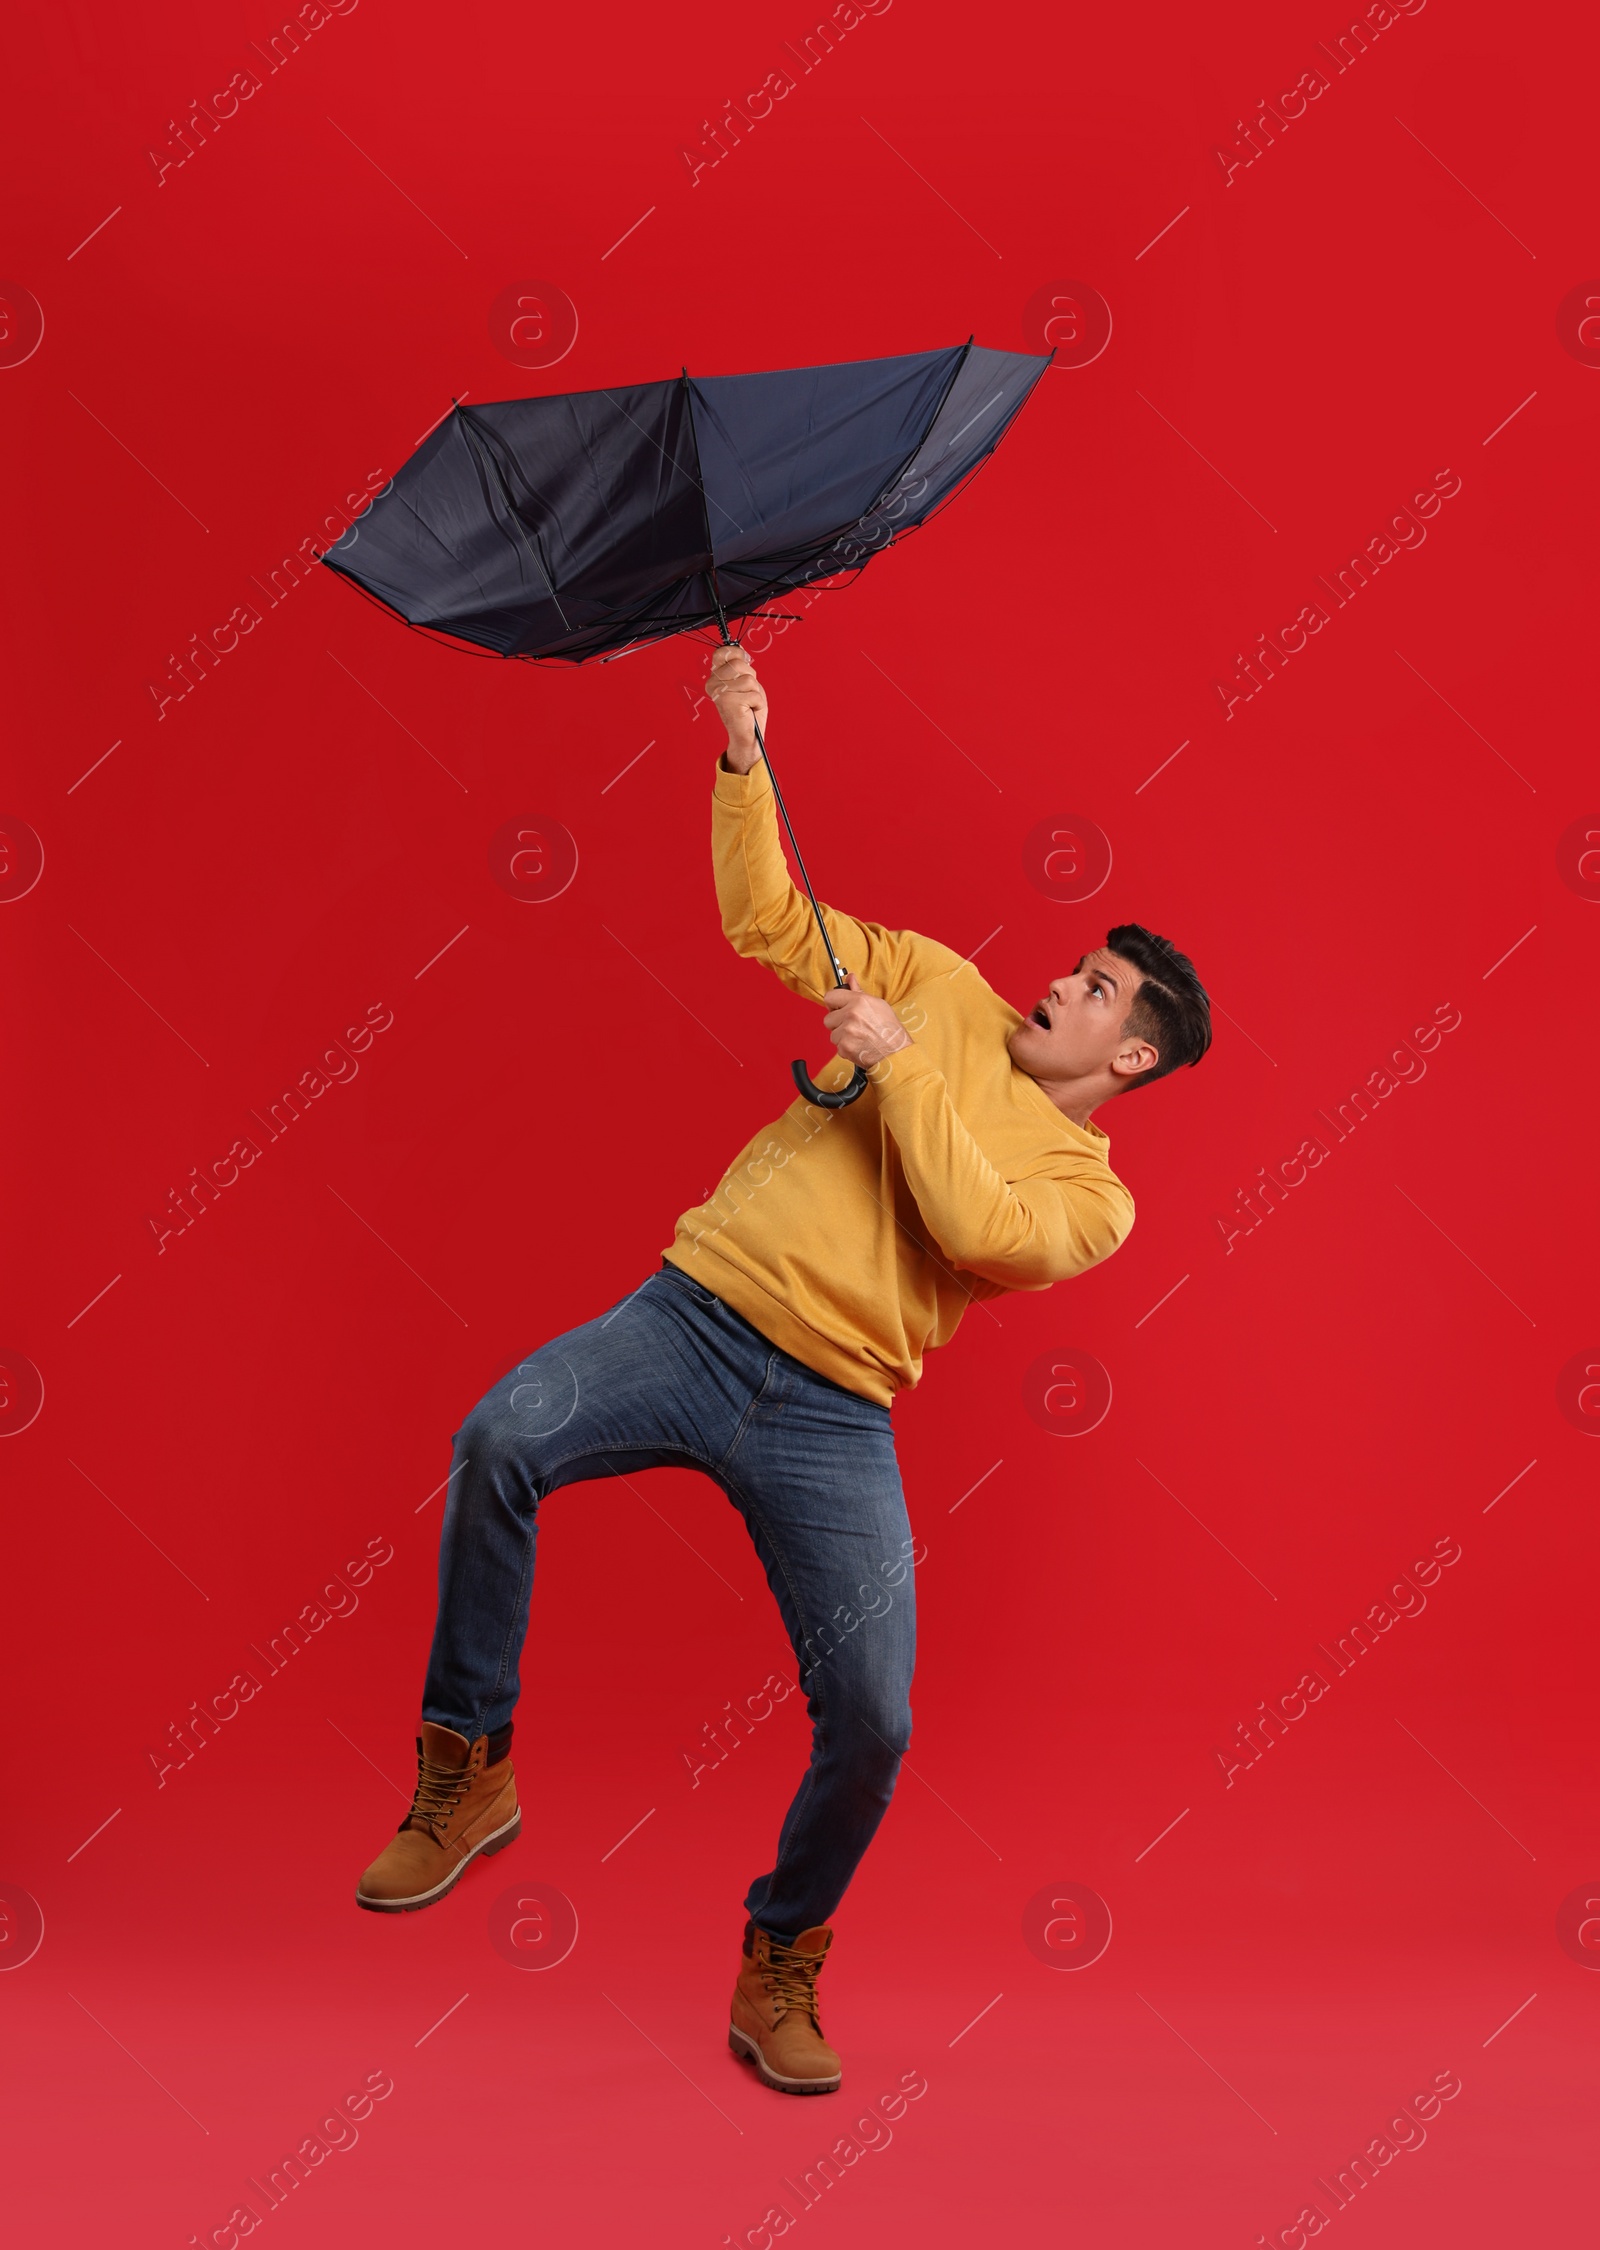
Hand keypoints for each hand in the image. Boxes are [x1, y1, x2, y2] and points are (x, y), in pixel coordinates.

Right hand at [706, 642, 766, 772]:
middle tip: (747, 693)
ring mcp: (718, 693)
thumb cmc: (749, 710)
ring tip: (749, 703)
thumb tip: (739, 650)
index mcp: (714, 677)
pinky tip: (749, 711)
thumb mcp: (745, 682)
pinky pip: (753, 693)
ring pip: (748, 678)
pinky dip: (757, 703)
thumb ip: (741, 666)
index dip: (737, 655)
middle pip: (739, 663)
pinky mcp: (727, 702)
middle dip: (751, 677)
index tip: (743, 667)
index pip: (723, 652)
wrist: (748, 736)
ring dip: (755, 692)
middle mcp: (712, 684)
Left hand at [822, 972, 912, 1068]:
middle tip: (853, 1026)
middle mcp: (851, 1014)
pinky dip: (846, 1048)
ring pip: (832, 1034)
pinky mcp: (844, 1047)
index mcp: (859, 1001)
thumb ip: (859, 992)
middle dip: (837, 1023)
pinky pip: (837, 1047)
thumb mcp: (878, 1005)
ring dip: (842, 1037)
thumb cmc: (890, 1030)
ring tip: (858, 1037)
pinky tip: (859, 1046)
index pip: (830, 997)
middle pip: (828, 1018)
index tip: (837, 1008)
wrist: (896, 1054)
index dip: (833, 1004)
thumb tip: (850, 978)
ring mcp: (846, 1031)